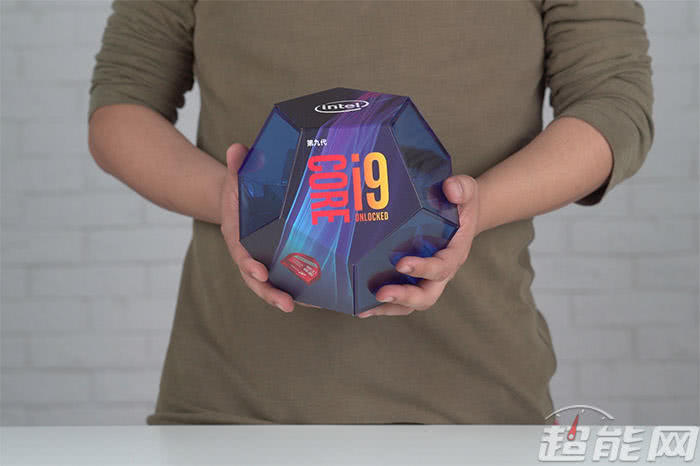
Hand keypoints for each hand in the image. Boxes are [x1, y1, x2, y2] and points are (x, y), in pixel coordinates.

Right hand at [219, 143, 295, 312]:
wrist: (239, 200)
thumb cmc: (238, 191)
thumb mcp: (235, 176)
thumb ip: (237, 165)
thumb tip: (237, 148)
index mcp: (237, 237)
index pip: (241, 255)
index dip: (249, 265)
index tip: (259, 272)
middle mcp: (250, 255)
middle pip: (257, 280)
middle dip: (271, 293)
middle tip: (286, 303)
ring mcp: (264, 261)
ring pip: (274, 285)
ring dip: (288, 297)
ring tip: (308, 306)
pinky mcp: (279, 262)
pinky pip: (288, 279)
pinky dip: (302, 290)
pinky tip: (321, 298)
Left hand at [356, 175, 479, 317]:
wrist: (461, 213)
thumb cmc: (462, 202)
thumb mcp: (466, 190)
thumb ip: (461, 188)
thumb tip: (449, 188)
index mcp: (454, 253)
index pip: (442, 267)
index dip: (423, 268)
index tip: (402, 264)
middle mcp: (441, 271)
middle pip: (427, 295)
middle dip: (404, 297)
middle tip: (381, 293)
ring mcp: (426, 278)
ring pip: (412, 302)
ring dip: (389, 307)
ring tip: (364, 307)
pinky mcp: (413, 278)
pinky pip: (400, 298)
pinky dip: (382, 305)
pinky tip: (361, 305)